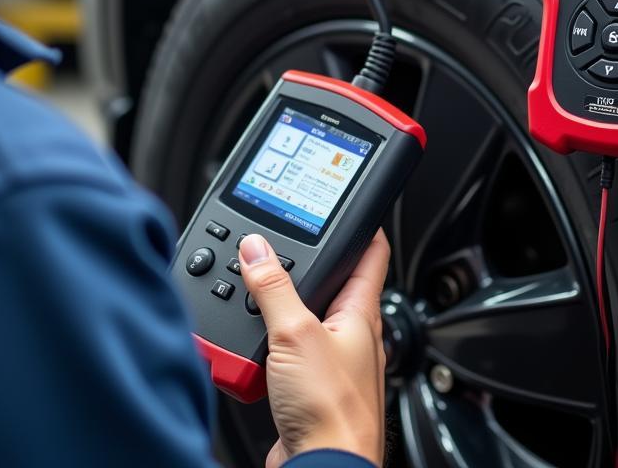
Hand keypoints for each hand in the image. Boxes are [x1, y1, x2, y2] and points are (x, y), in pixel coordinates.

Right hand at [238, 230, 389, 467]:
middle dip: (301, 268)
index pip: (370, 253)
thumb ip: (274, 288)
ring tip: (252, 299)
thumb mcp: (295, 334)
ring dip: (274, 311)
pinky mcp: (305, 389)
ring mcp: (328, 362)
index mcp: (360, 312)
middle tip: (277, 247)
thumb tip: (257, 247)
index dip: (363, 225)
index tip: (352, 206)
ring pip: (299, 320)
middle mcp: (348, 334)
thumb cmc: (331, 412)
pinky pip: (281, 355)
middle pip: (328, 285)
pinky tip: (247, 349)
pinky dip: (262, 347)